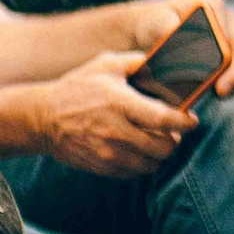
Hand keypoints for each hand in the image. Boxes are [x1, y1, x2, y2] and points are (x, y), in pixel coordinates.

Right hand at [36, 53, 196, 176]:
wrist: (42, 118)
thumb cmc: (76, 88)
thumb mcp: (104, 65)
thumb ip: (137, 62)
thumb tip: (165, 60)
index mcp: (120, 104)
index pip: (165, 119)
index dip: (185, 122)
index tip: (191, 120)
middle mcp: (116, 131)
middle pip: (164, 147)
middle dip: (174, 140)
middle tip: (172, 132)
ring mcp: (108, 153)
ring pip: (152, 164)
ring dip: (159, 154)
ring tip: (156, 142)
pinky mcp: (102, 167)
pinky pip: (134, 173)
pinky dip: (142, 164)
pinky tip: (138, 151)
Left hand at [128, 0, 233, 100]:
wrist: (146, 28)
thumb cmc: (149, 23)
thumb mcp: (154, 22)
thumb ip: (168, 27)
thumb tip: (183, 38)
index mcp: (211, 6)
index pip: (227, 36)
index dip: (228, 61)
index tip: (218, 84)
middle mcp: (228, 18)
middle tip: (225, 93)